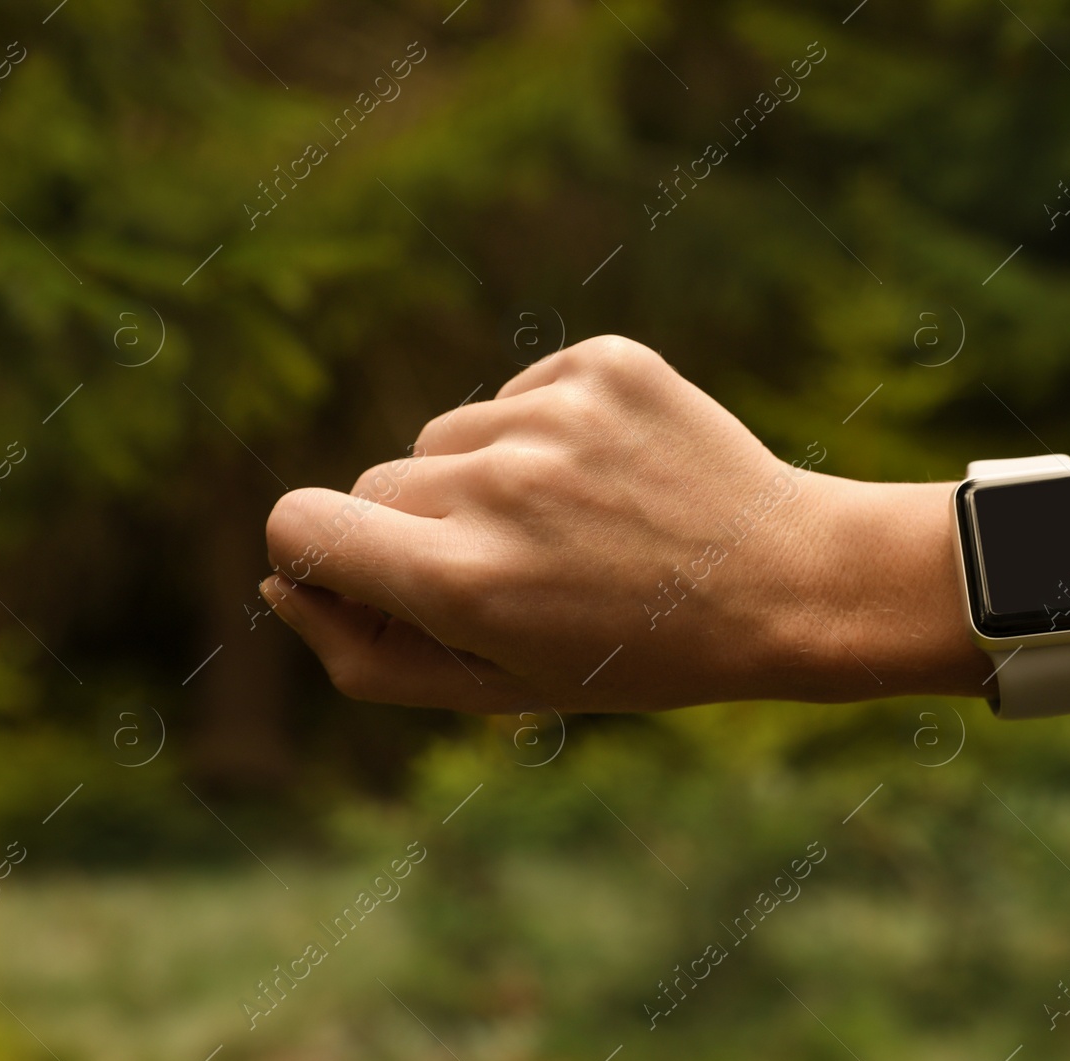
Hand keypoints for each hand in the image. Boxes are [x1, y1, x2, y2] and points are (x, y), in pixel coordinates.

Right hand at [261, 336, 976, 712]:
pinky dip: (540, 431)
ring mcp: (556, 413)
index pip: (299, 525)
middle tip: (517, 571)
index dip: (316, 552)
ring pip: (445, 436)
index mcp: (467, 581)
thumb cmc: (640, 651)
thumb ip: (368, 654)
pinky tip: (608, 476)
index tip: (364, 570)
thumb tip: (281, 582)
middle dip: (421, 532)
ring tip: (574, 525)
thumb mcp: (501, 690)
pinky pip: (514, 392)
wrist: (788, 581)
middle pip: (378, 485)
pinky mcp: (602, 362)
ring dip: (483, 479)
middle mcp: (503, 486)